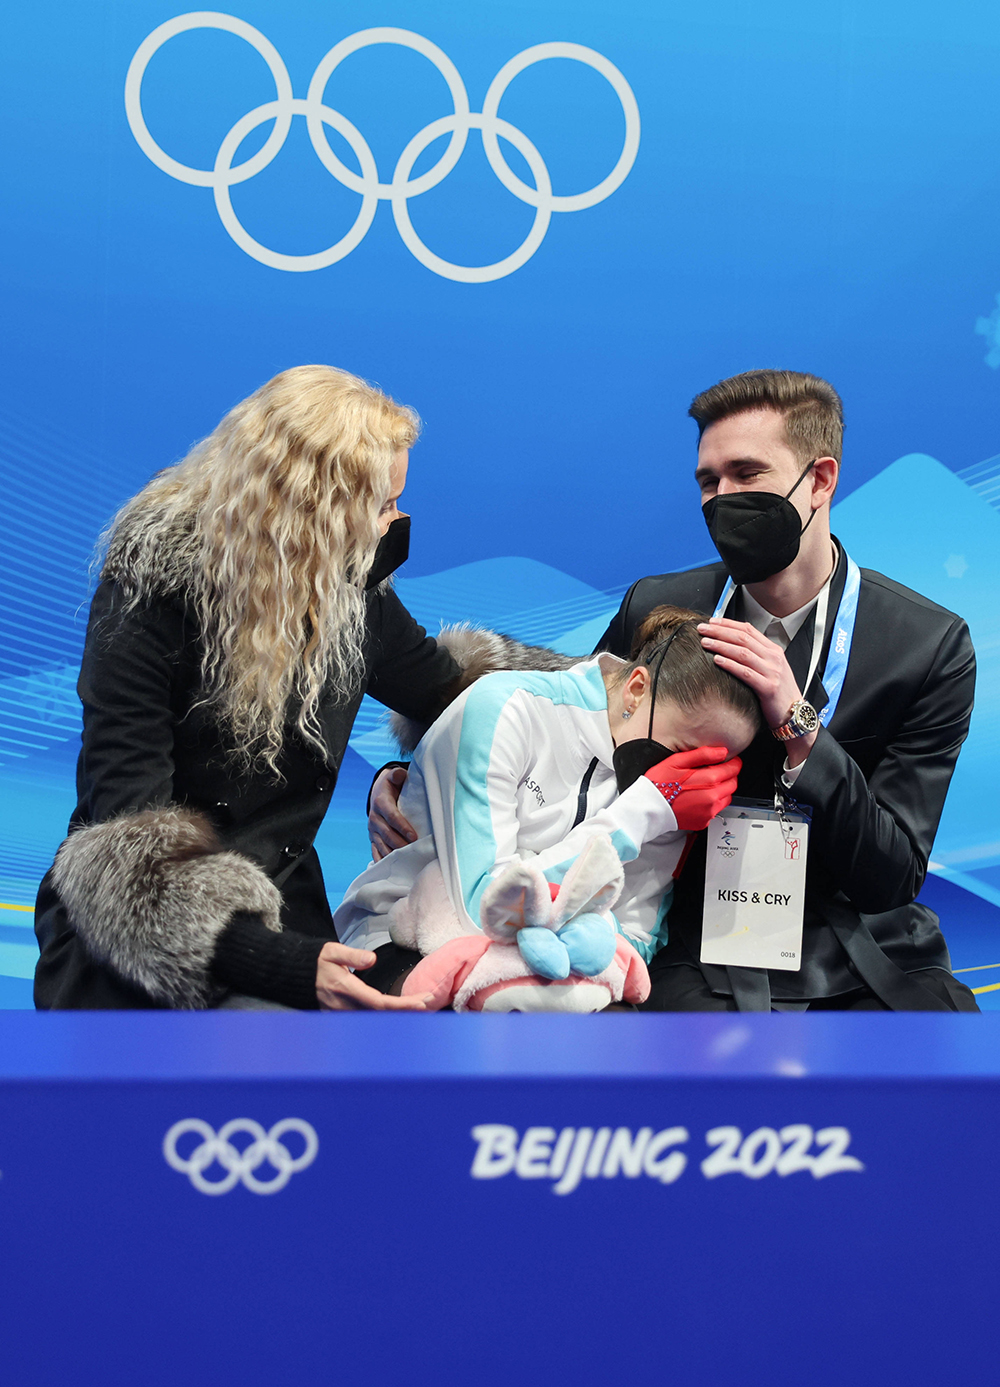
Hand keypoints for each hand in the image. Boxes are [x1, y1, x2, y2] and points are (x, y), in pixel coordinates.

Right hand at [315, 942, 433, 1009]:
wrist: (298, 976)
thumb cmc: (318, 962)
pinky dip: (386, 1017)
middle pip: (382, 1015)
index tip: (420, 1003)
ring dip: (398, 1015)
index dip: (401, 1005)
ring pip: (376, 1020)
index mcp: (345, 989)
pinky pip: (368, 1020)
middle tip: (429, 1004)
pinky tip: (400, 1013)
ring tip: (421, 1008)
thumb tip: (370, 959)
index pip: (378, 1002)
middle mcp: (346, 1006)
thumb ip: (351, 955)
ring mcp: (343, 1015)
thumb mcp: (331, 952)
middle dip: (406, 1011)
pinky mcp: (343, 1017)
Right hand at [369, 766, 416, 860]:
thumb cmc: (390, 787)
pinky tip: (392, 868)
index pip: (392, 817)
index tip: (414, 835)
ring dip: (393, 853)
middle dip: (400, 843)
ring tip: (407, 862)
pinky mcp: (372, 838)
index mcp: (380, 803)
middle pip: (387, 834)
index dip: (402, 827)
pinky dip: (382, 860)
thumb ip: (397, 775)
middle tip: (414, 851)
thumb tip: (400, 774)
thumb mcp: (392, 777)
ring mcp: (372, 830)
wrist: (377, 793)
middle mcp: (374, 818)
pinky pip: (375, 851)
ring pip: (382, 845)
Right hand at [644, 746, 741, 830]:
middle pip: (733, 784)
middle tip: (716, 771)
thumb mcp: (677, 761)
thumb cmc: (659, 783)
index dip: (733, 762)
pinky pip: (716, 810)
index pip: (733, 769)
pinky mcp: (703, 822)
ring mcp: (709, 812)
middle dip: (728, 776)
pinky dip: (712, 803)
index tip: (730, 760)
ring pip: (727, 798)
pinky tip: (698, 798)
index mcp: (708, 780)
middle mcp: (712, 798)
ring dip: (722, 790)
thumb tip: (722, 752)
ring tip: (706, 785)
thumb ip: (703, 754)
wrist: (648, 807)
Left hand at [697, 617, 817, 764]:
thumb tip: (732, 643)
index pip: (749, 629)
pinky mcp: (768, 688)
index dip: (728, 624)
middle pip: (743, 638)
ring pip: (743, 653)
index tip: (712, 621)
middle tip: (702, 629)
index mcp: (773, 650)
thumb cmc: (779, 692)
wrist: (794, 713)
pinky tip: (717, 660)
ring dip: (721, 645)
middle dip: (720, 631)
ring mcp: (772, 672)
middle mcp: (773, 658)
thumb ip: (756, 655)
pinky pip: (745, 673)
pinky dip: (730, 665)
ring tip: (705, 642)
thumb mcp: (771, 667)